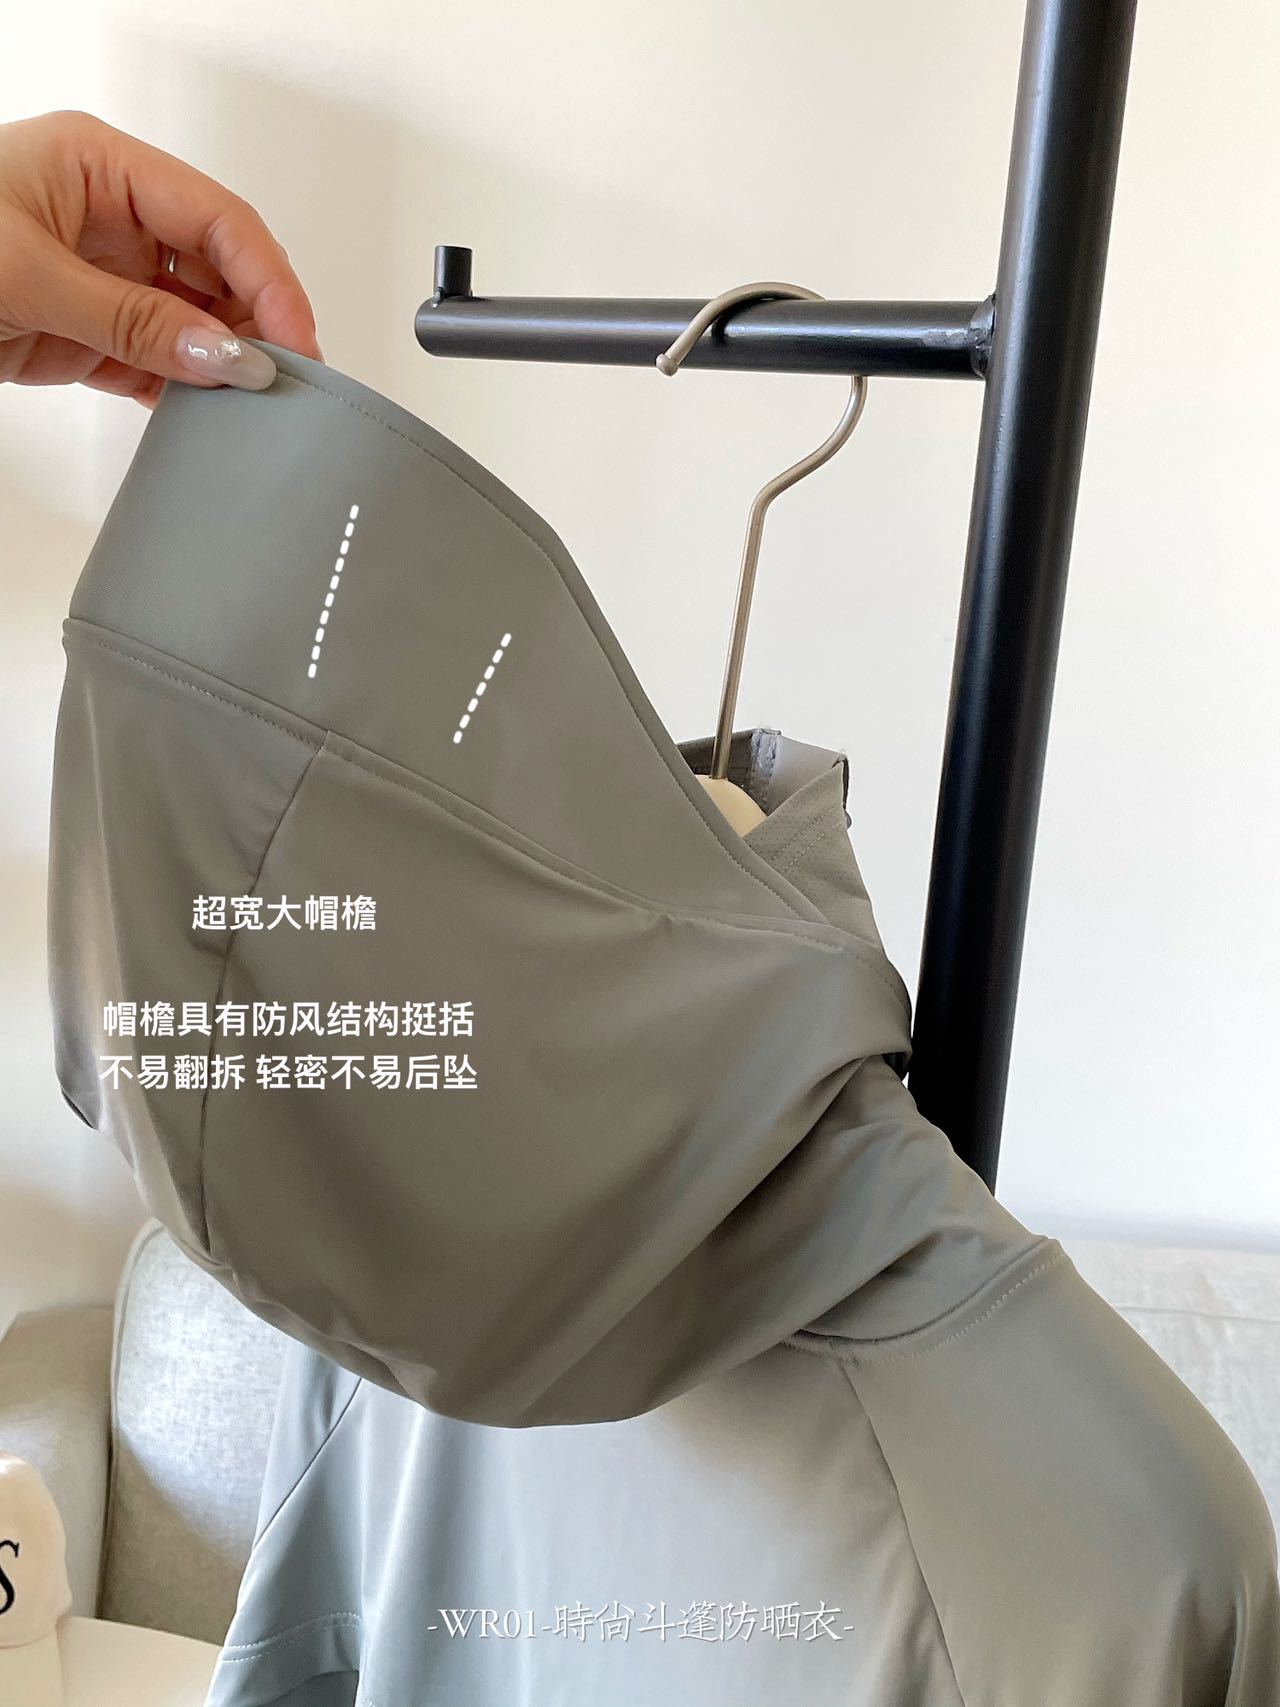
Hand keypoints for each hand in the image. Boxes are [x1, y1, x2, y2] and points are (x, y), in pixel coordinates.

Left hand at [0, 110, 321, 405]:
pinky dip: (184, 396)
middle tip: (286, 385)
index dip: (268, 277)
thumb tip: (229, 357)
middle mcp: (112, 220)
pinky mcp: (87, 336)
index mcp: (103, 168)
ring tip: (252, 410)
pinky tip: (205, 420)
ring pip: (194, 324)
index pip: (217, 219)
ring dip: (224, 367)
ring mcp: (103, 279)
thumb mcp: (27, 274)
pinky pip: (156, 365)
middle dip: (257, 325)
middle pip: (218, 271)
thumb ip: (135, 319)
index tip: (296, 341)